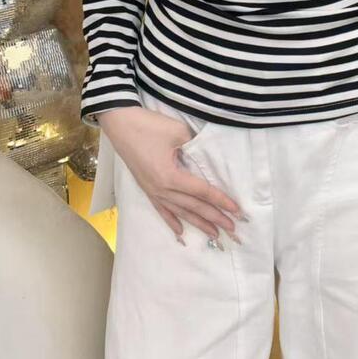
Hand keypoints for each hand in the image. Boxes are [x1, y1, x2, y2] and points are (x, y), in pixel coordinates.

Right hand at [98, 106, 243, 246]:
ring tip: (214, 234)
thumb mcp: (178, 132)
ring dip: (198, 223)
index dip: (221, 201)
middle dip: (214, 218)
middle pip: (194, 206)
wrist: (120, 123)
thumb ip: (196, 145)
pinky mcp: (146, 188)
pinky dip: (172, 222)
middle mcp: (162, 189)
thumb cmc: (149, 126)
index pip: (202, 192)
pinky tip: (180, 233)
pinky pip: (162, 210)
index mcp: (171, 176)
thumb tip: (209, 155)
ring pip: (180, 212)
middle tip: (232, 229)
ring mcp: (153, 191)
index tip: (237, 211)